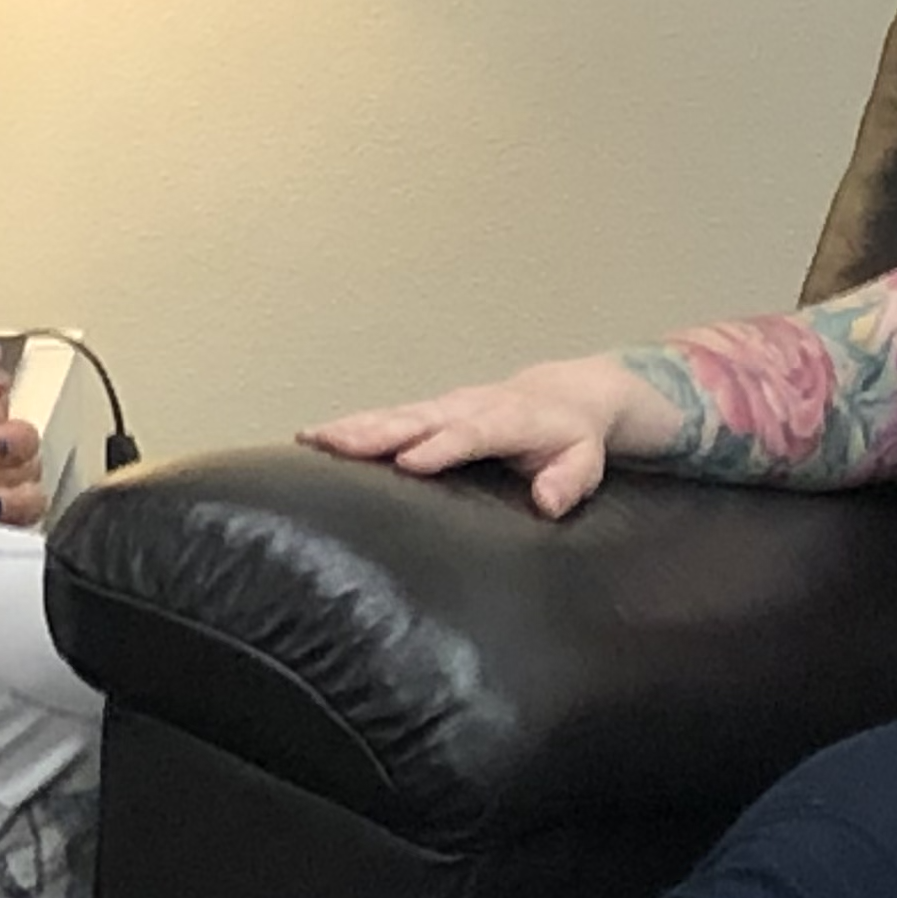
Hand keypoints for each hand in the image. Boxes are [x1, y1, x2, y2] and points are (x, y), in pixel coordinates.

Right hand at [301, 358, 647, 519]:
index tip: (409, 462)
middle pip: (418, 419)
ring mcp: (442, 409)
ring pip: (393, 416)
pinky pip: (383, 418)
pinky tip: (312, 438)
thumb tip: (548, 502)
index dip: (442, 446)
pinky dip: (349, 426)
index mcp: (507, 421)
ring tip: (312, 438)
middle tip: (337, 445)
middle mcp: (467, 408)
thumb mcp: (584, 461)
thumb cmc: (571, 438)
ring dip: (352, 427)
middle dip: (378, 432)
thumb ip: (568, 480)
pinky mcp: (425, 414)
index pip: (472, 433)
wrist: (560, 396)